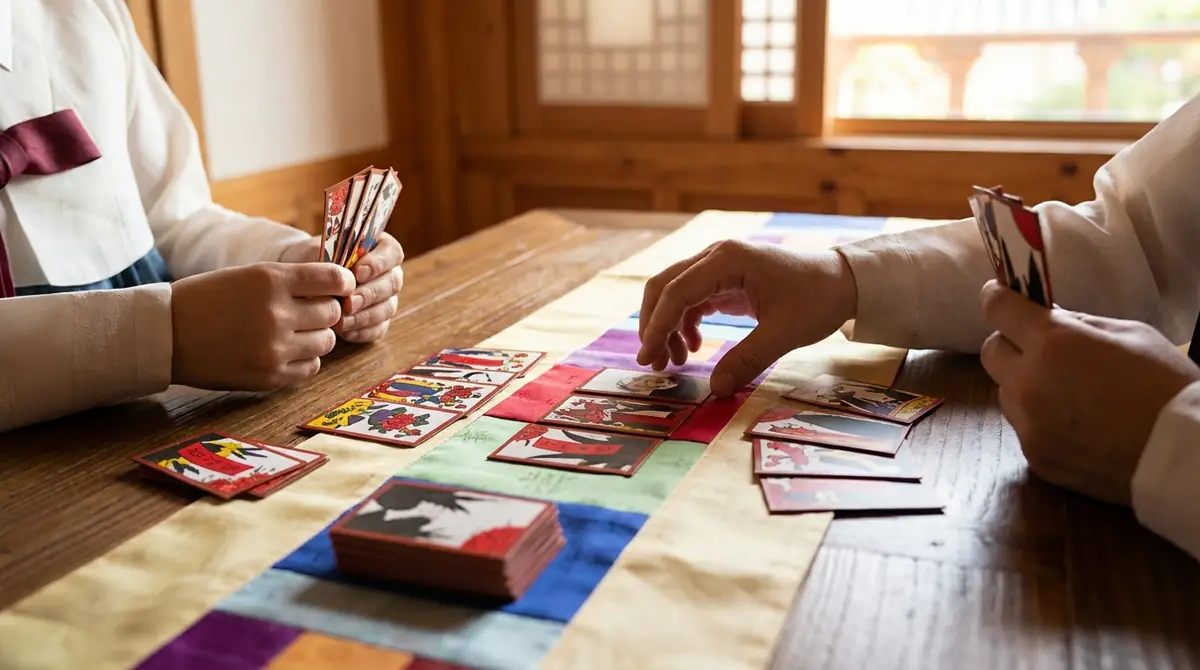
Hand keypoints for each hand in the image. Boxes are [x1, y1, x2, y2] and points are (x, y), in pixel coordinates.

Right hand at [171, 263, 354, 389]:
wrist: (167, 335)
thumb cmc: (207, 299)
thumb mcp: (249, 275)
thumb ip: (292, 281)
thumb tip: (339, 287)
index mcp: (271, 280)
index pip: (334, 279)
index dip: (341, 283)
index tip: (339, 287)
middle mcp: (277, 314)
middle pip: (333, 313)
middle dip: (325, 311)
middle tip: (307, 312)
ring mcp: (275, 349)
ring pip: (327, 342)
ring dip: (316, 337)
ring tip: (293, 333)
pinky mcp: (270, 376)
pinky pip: (311, 367)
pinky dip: (305, 360)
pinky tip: (285, 352)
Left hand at [280, 233, 404, 342]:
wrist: (302, 281)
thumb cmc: (312, 262)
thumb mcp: (317, 253)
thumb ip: (331, 261)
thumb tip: (342, 279)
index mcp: (379, 247)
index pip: (392, 252)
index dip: (379, 263)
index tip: (357, 272)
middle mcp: (388, 272)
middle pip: (393, 283)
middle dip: (369, 295)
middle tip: (348, 303)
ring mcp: (386, 298)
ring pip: (387, 308)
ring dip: (365, 316)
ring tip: (341, 322)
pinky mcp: (378, 320)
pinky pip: (378, 329)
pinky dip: (362, 332)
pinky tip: (344, 333)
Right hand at [637, 240, 857, 396]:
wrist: (842, 281)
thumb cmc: (817, 299)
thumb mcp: (783, 334)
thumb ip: (747, 360)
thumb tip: (716, 390)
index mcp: (728, 260)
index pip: (677, 291)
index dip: (658, 326)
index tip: (647, 357)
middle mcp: (716, 256)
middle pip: (665, 287)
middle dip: (654, 325)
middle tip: (652, 363)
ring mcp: (719, 266)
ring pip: (674, 294)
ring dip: (667, 327)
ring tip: (673, 363)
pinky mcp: (724, 279)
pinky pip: (691, 300)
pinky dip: (684, 324)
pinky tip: (693, 348)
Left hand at [979, 280, 1199, 504]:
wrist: (1182, 455)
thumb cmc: (1166, 386)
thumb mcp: (1131, 335)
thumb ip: (1079, 323)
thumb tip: (1048, 315)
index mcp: (1052, 343)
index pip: (997, 308)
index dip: (998, 298)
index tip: (1002, 295)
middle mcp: (1027, 382)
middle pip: (991, 351)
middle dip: (1011, 342)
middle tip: (1041, 346)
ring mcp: (1028, 424)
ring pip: (1005, 392)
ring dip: (1024, 383)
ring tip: (1066, 390)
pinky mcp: (1035, 456)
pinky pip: (1023, 426)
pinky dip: (1039, 419)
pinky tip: (1074, 422)